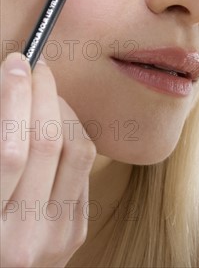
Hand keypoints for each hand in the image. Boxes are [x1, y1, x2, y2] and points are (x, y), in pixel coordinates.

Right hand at [0, 53, 96, 267]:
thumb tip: (10, 89)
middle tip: (35, 68)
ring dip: (62, 109)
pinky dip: (72, 132)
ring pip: (77, 147)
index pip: (11, 150)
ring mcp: (58, 234)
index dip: (15, 97)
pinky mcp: (77, 228)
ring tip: (45, 95)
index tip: (15, 64)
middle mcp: (26, 236)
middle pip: (48, 142)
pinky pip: (85, 165)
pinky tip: (57, 122)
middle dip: (43, 93)